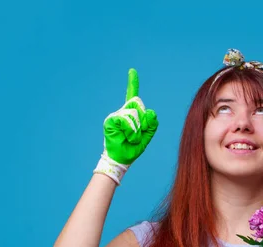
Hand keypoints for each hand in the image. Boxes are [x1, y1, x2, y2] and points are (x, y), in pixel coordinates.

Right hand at [93, 68, 157, 184]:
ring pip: (135, 113)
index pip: (132, 95)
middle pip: (139, 105)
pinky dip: (131, 131)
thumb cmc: (133, 148)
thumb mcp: (147, 136)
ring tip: (132, 138)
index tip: (132, 71)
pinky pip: (127, 120)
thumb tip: (152, 112)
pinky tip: (127, 138)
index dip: (132, 83)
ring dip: (137, 129)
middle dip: (143, 122)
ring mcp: (116, 115)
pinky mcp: (111, 120)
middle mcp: (123, 112)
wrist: (121, 159)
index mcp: (132, 114)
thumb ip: (152, 124)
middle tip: (137, 135)